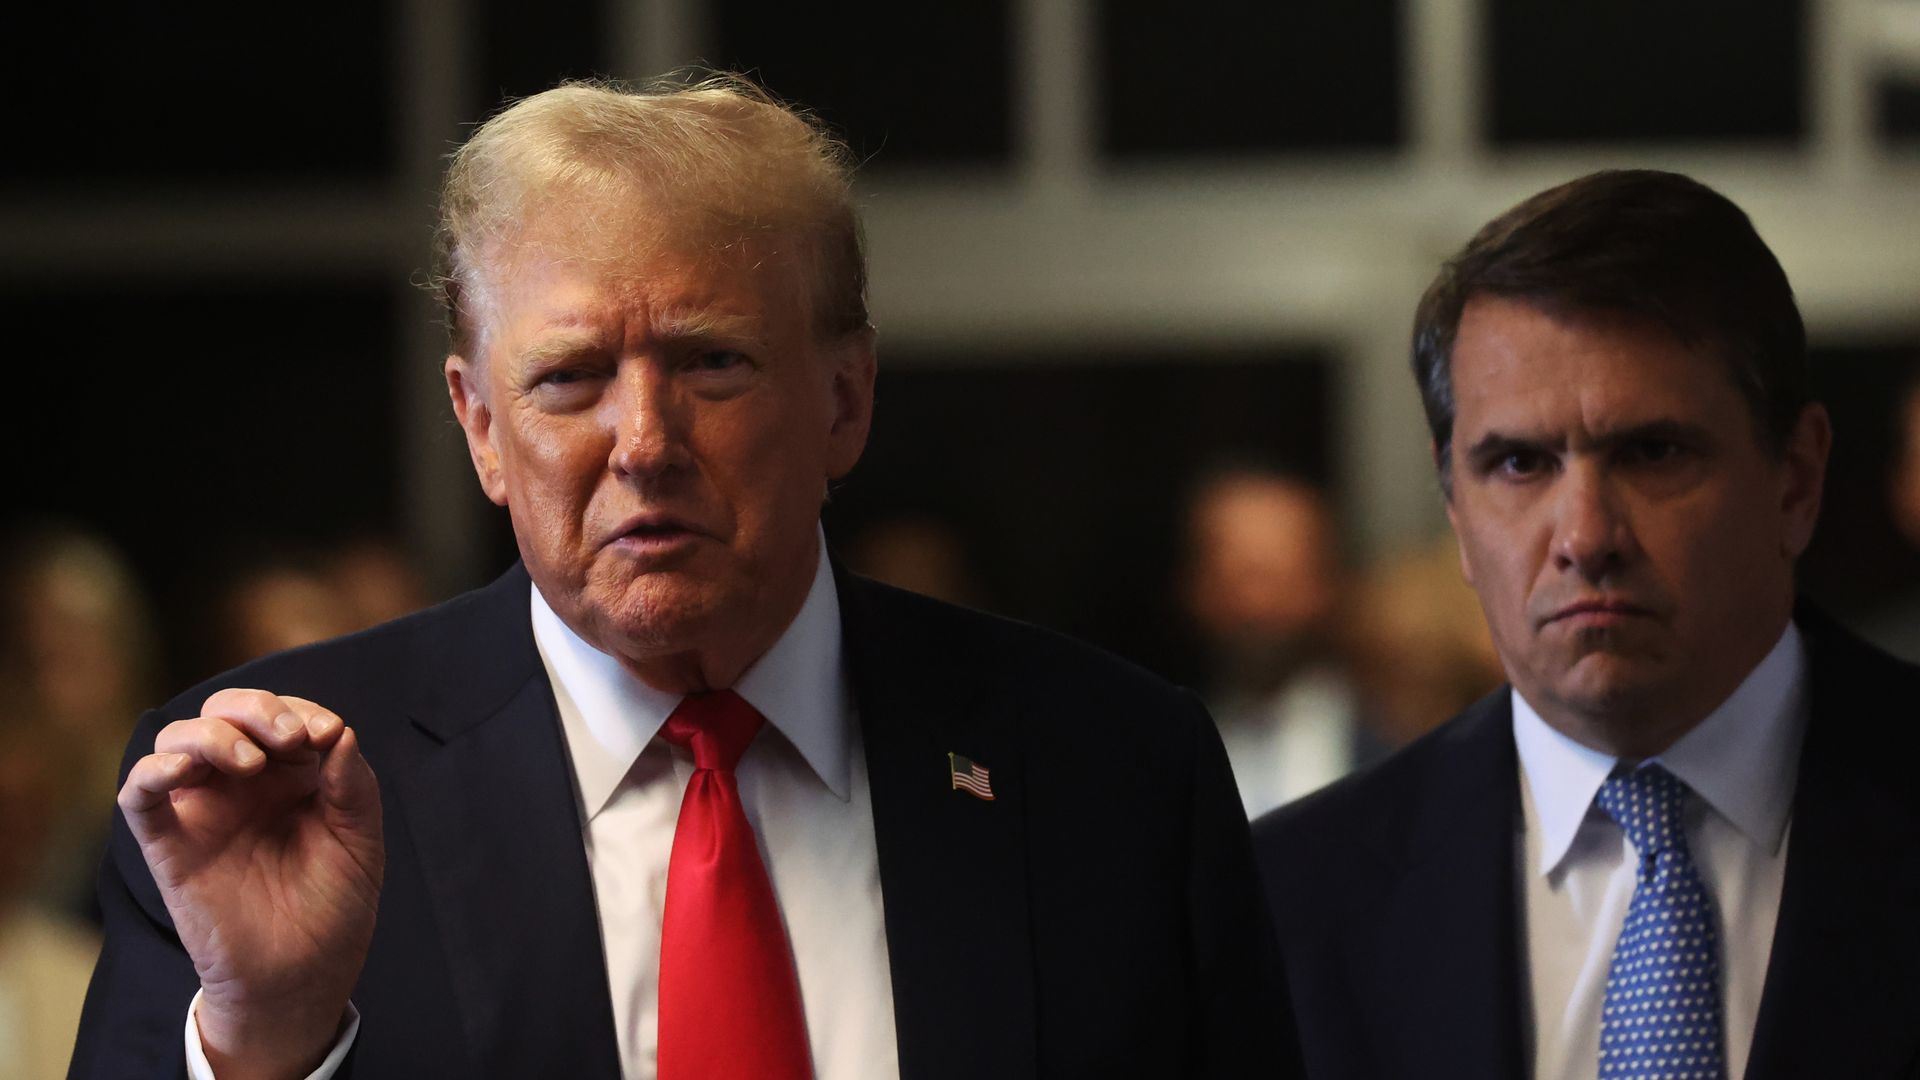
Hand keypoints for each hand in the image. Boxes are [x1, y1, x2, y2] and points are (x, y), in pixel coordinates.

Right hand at [119, 689, 383, 1079]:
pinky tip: (183, 770)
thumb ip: (352, 784)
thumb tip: (338, 731)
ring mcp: (203, 809)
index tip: (327, 735)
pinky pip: (139, 794)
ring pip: (178, 739)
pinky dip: (152, 770)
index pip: (281, 715)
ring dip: (211, 734)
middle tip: (289, 738)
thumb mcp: (360, 839)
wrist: (303, 976)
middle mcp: (242, 783)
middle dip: (256, 709)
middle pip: (225, 712)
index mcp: (291, 774)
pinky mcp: (169, 844)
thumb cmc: (334, 907)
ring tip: (249, 762)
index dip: (300, 712)